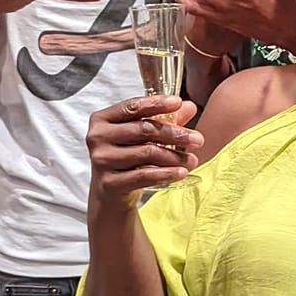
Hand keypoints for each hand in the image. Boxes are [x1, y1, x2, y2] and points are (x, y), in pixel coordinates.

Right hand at [87, 94, 201, 210]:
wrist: (109, 193)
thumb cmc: (126, 158)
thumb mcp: (143, 136)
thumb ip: (164, 120)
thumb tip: (189, 107)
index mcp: (103, 119)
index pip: (132, 107)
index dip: (157, 103)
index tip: (178, 102)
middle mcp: (97, 137)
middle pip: (143, 130)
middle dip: (174, 134)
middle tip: (197, 139)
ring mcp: (101, 160)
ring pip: (146, 153)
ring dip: (174, 157)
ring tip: (192, 159)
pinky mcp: (109, 182)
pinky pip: (143, 176)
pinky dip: (166, 174)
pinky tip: (181, 173)